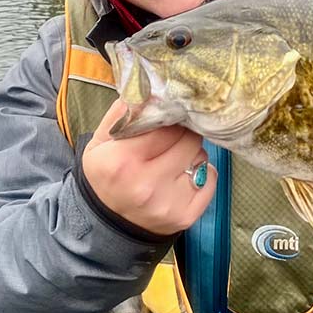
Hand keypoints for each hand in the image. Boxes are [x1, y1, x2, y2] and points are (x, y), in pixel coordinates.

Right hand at [81, 99, 215, 234]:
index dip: (168, 117)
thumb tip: (152, 87)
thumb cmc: (107, 175)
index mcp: (122, 161)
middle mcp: (147, 185)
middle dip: (182, 133)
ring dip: (192, 152)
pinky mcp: (187, 216)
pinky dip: (202, 173)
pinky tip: (183, 176)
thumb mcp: (101, 141)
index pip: (165, 124)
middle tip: (172, 137)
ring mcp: (169, 204)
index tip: (167, 118)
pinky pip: (211, 178)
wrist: (108, 224)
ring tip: (174, 158)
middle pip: (188, 139)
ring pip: (202, 156)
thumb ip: (124, 112)